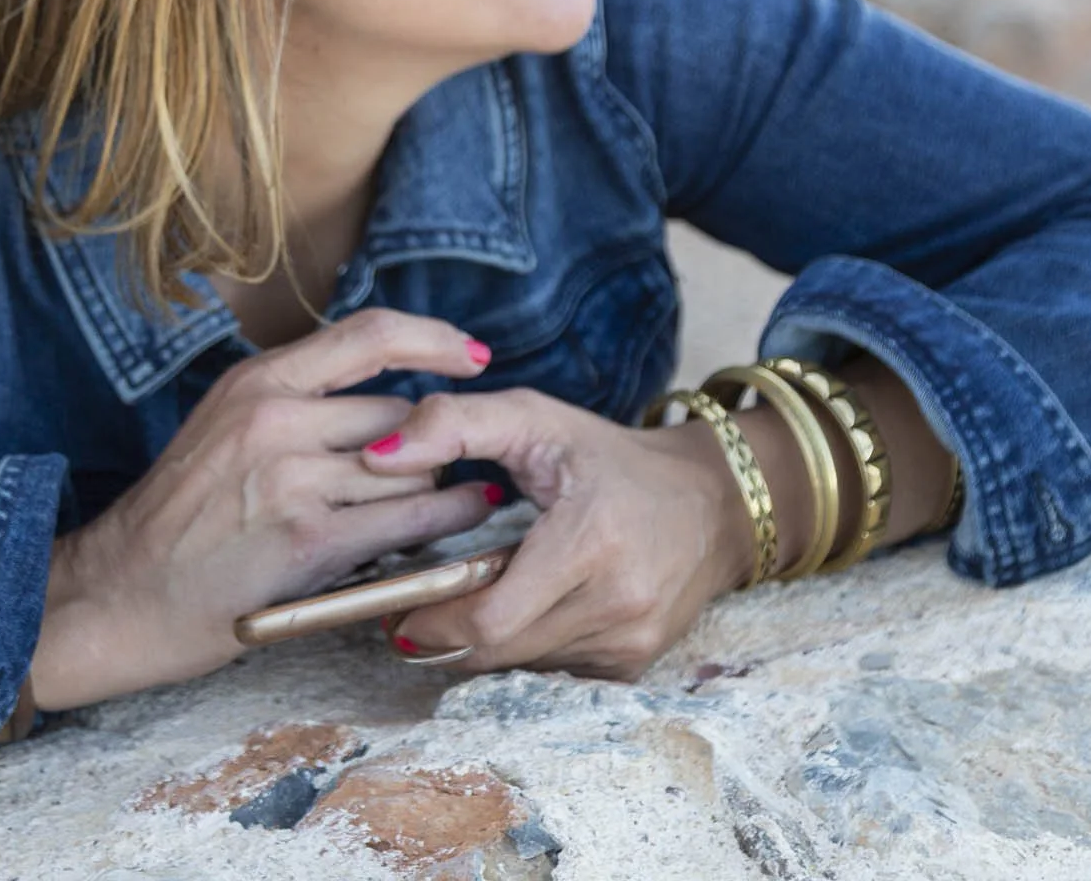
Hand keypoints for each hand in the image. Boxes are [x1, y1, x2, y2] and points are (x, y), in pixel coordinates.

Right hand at [27, 310, 498, 708]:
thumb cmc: (174, 522)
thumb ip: (294, 405)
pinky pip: (411, 520)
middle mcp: (274, 418)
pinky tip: (462, 524)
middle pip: (402, 415)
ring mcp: (291, 479)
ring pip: (414, 467)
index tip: (474, 355)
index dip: (434, 338)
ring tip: (435, 511)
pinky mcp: (306, 541)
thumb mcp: (223, 430)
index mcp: (256, 381)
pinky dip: (447, 521)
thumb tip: (386, 406)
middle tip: (432, 478)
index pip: (369, 334)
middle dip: (428, 448)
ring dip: (434, 490)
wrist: (116, 595)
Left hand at [359, 387, 754, 679]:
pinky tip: (524, 613)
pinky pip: (553, 675)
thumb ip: (452, 423)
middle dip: (446, 637)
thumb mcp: (534, 417)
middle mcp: (618, 601)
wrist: (711, 500)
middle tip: (413, 614)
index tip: (398, 611)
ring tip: (473, 599)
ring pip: (521, 667)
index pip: (491, 617)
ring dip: (486, 643)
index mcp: (591, 540)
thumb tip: (378, 456)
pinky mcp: (635, 664)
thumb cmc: (609, 458)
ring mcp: (632, 641)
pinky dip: (525, 650)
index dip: (434, 623)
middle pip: (499, 651)